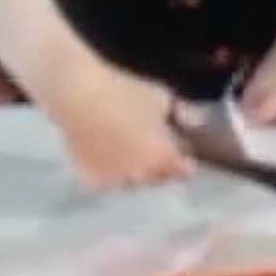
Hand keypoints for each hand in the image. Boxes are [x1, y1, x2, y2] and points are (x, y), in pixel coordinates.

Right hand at [40, 56, 196, 190]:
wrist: (78, 95)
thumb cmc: (123, 92)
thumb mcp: (161, 95)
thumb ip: (184, 112)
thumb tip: (197, 124)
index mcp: (162, 156)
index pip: (183, 172)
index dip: (184, 164)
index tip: (182, 158)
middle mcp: (141, 175)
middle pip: (158, 178)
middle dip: (159, 166)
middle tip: (151, 148)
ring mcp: (115, 181)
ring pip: (131, 183)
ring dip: (134, 172)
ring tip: (126, 150)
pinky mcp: (91, 181)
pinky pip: (107, 183)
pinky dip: (108, 175)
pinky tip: (104, 156)